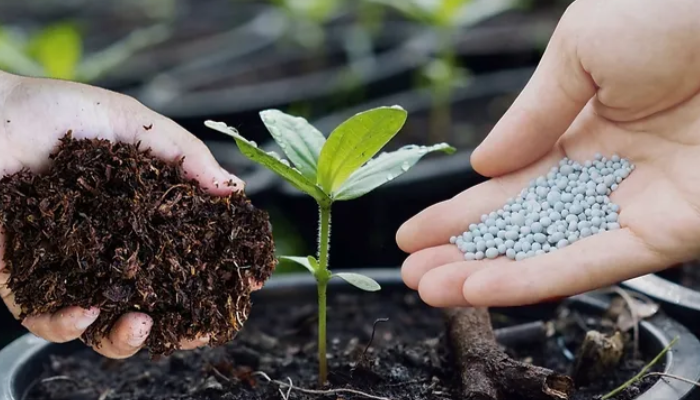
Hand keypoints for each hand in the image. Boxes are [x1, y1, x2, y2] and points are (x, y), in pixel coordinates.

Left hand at [0, 71, 243, 357]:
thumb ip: (185, 155)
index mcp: (142, 218)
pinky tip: (82, 310)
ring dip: (126, 339)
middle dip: (181, 327)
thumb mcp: (134, 123)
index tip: (247, 278)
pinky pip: (43, 317)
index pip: (188, 255)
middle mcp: (110, 248)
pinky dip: (64, 324)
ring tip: (140, 325)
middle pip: (154, 302)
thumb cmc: (55, 110)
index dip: (218, 271)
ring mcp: (68, 267)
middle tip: (199, 330)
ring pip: (102, 325)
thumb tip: (235, 189)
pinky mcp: (21, 278)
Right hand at [397, 0, 699, 307]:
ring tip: (435, 290)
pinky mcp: (677, 230)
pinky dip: (542, 276)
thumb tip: (482, 163)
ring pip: (555, 251)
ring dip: (492, 275)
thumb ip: (532, 114)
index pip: (512, 179)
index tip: (419, 230)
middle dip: (469, 250)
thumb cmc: (674, 8)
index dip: (463, 208)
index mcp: (587, 122)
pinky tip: (489, 286)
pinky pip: (598, 260)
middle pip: (527, 224)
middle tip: (417, 274)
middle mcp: (611, 170)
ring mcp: (642, 202)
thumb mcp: (581, 48)